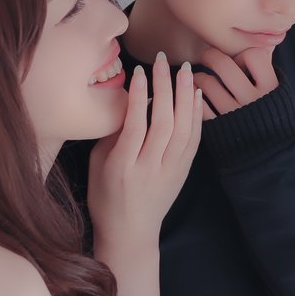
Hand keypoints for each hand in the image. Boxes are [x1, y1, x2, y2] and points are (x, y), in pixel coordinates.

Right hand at [86, 52, 201, 250]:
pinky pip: (193, 141)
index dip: (139, 96)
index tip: (140, 71)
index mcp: (122, 167)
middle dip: (165, 88)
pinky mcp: (183, 173)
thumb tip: (128, 101)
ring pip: (183, 130)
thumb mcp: (98, 165)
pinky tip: (196, 96)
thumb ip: (112, 134)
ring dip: (185, 97)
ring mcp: (170, 172)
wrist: (130, 234)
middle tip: (164, 61)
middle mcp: (149, 169)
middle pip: (163, 123)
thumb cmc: (106, 198)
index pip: (135, 125)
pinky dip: (196, 117)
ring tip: (186, 70)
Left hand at [193, 46, 277, 119]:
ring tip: (199, 76)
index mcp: (269, 88)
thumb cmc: (274, 115)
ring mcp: (233, 112)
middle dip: (211, 55)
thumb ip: (268, 68)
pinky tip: (196, 93)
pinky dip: (195, 96)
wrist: (272, 153)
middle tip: (207, 55)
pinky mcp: (219, 126)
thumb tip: (262, 40)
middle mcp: (251, 99)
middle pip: (224, 65)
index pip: (252, 55)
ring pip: (208, 83)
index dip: (242, 54)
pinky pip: (200, 105)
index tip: (239, 60)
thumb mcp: (279, 92)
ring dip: (199, 76)